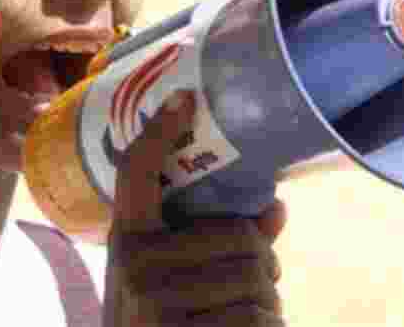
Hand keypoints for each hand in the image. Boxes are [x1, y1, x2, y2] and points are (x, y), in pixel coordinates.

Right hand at [103, 89, 285, 325]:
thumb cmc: (156, 321)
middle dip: (262, 258)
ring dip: (268, 297)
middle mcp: (137, 262)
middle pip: (239, 234)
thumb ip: (214, 242)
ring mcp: (157, 299)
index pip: (135, 172)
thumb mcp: (167, 280)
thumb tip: (276, 208)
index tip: (183, 100)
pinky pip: (257, 316)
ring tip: (248, 309)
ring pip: (256, 277)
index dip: (158, 133)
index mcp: (127, 239)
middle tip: (257, 275)